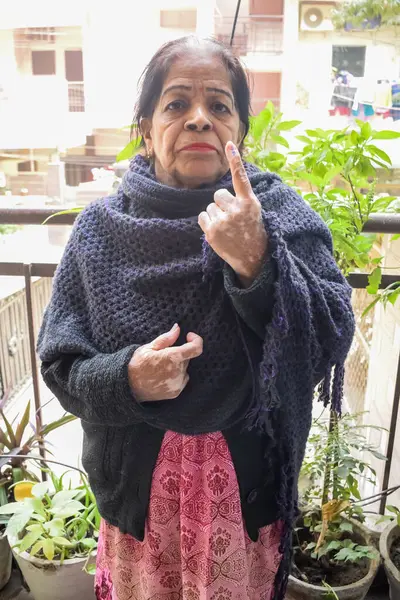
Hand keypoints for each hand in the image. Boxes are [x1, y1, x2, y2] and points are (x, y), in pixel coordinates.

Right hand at [128, 324, 202, 401]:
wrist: (128, 386)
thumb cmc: (137, 364)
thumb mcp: (149, 347)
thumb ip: (167, 338)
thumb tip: (177, 328)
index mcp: (173, 358)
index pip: (196, 348)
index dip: (196, 340)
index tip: (188, 336)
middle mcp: (178, 372)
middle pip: (187, 358)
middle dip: (178, 353)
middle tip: (162, 355)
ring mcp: (178, 383)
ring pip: (184, 369)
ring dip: (177, 365)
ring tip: (160, 368)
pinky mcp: (176, 392)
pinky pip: (182, 379)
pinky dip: (176, 376)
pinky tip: (162, 376)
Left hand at [198, 141, 267, 286]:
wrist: (252, 257)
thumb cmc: (252, 229)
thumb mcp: (253, 210)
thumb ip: (241, 197)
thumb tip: (223, 188)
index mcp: (250, 203)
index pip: (241, 177)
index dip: (235, 160)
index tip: (229, 144)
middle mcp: (237, 210)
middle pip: (218, 194)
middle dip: (223, 204)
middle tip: (233, 218)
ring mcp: (223, 222)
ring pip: (210, 206)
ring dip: (216, 215)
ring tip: (228, 227)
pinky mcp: (212, 232)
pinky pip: (203, 216)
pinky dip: (208, 222)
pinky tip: (219, 231)